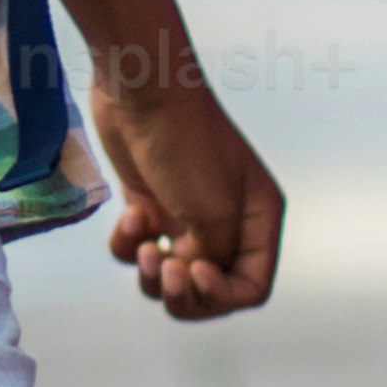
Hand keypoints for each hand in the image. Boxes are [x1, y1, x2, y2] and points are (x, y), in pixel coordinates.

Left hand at [92, 66, 280, 320]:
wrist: (141, 91)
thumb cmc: (186, 146)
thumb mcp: (212, 214)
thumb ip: (212, 259)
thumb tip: (195, 280)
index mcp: (258, 220)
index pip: (251, 286)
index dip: (221, 295)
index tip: (194, 271)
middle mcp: (227, 222)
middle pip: (208, 290)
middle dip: (182, 292)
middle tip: (164, 271)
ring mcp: (185, 215)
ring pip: (170, 276)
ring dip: (151, 273)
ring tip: (143, 249)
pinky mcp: (149, 205)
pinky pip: (138, 250)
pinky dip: (128, 243)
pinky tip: (129, 215)